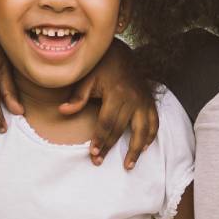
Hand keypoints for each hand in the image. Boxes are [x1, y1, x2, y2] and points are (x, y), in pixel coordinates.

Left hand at [59, 40, 157, 168]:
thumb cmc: (101, 66)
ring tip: (128, 165)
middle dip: (110, 147)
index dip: (100, 139)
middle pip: (121, 129)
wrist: (121, 53)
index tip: (93, 153)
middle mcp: (133, 99)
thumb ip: (78, 96)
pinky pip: (155, 122)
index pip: (107, 122)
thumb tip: (63, 111)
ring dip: (136, 149)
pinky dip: (151, 136)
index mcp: (116, 93)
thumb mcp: (87, 77)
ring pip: (143, 130)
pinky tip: (145, 148)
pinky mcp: (149, 101)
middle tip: (98, 161)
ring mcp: (143, 101)